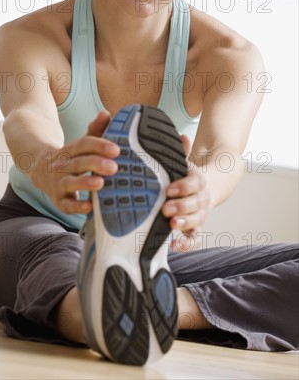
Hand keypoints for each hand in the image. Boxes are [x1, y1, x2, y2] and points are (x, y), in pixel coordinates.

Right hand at [29, 110, 119, 214]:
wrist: (40, 169)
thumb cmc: (71, 157)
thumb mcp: (81, 143)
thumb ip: (95, 129)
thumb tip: (107, 113)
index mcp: (71, 150)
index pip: (84, 144)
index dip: (99, 145)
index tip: (116, 150)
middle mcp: (63, 165)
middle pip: (79, 162)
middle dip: (96, 164)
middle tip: (114, 167)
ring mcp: (59, 182)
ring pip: (70, 182)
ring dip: (85, 183)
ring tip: (100, 183)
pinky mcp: (58, 200)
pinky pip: (66, 205)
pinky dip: (76, 207)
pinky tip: (89, 207)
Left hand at [162, 135, 211, 251]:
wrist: (216, 181)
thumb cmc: (191, 173)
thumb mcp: (187, 161)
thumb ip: (182, 151)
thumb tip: (181, 136)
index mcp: (199, 180)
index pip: (195, 183)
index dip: (184, 186)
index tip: (169, 189)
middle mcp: (202, 198)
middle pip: (196, 203)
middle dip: (182, 206)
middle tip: (165, 209)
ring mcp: (201, 213)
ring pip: (198, 220)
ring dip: (185, 223)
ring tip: (172, 226)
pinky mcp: (197, 226)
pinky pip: (196, 238)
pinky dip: (187, 244)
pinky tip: (174, 246)